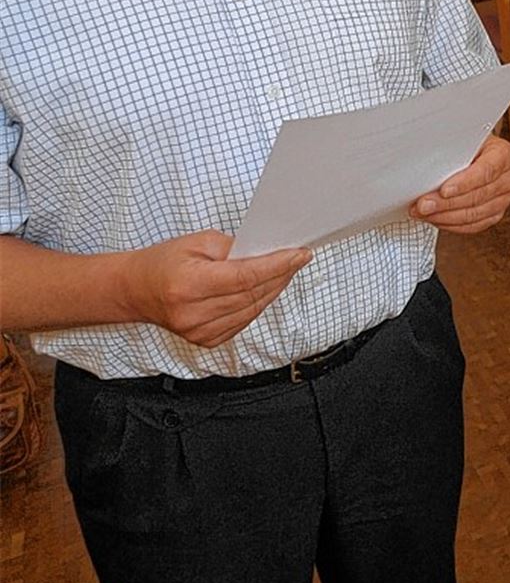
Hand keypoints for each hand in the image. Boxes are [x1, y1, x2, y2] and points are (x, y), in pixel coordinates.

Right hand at [123, 230, 311, 347]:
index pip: (246, 277)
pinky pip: (243, 322)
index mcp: (189, 285)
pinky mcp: (206, 340)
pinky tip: (264, 288)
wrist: (136, 290)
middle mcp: (193, 314)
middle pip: (253, 294)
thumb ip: (233, 247)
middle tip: (298, 258)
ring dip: (274, 289)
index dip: (278, 265)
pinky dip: (258, 304)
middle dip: (281, 274)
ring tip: (286, 270)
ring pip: (252, 310)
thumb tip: (265, 252)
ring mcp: (199, 332)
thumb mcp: (197, 242)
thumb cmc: (163, 262)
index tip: (299, 254)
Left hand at [410, 134, 509, 232]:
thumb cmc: (469, 145)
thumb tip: (429, 162)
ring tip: (424, 212)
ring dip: (444, 216)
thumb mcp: (463, 140)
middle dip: (446, 203)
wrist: (477, 153)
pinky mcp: (495, 214)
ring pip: (474, 215)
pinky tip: (436, 218)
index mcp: (505, 155)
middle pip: (478, 196)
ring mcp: (504, 198)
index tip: (443, 190)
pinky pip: (473, 226)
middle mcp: (508, 178)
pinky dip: (451, 224)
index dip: (464, 183)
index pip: (486, 171)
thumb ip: (452, 151)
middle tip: (423, 204)